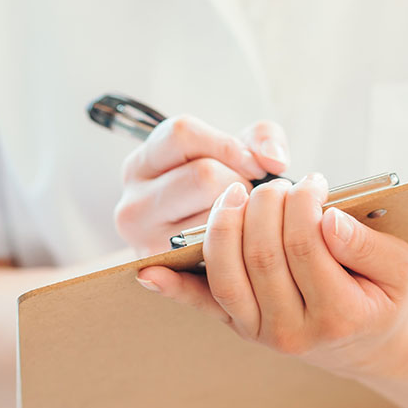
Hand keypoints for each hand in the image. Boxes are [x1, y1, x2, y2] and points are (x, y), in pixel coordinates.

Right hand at [114, 116, 289, 255]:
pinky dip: (238, 246)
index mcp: (141, 164)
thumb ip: (261, 139)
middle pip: (203, 176)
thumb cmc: (219, 193)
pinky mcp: (167, 273)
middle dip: (238, 183)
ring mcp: (143, 241)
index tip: (252, 165)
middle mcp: (132, 203)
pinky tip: (241, 244)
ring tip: (239, 220)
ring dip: (241, 216)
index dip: (227, 145)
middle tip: (245, 198)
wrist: (204, 256)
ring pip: (213, 215)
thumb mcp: (234, 154)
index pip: (182, 134)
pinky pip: (216, 252)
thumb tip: (274, 160)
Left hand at [136, 175, 407, 380]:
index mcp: (338, 315)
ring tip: (237, 192)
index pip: (305, 245)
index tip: (312, 180)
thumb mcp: (398, 270)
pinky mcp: (236, 326)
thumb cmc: (381, 297)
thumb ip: (368, 245)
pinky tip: (147, 271)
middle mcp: (292, 332)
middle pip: (261, 254)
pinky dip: (173, 288)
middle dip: (263, 206)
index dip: (302, 203)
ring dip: (224, 225)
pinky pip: (202, 304)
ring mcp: (258, 332)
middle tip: (276, 183)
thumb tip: (328, 218)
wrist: (366, 347)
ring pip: (227, 275)